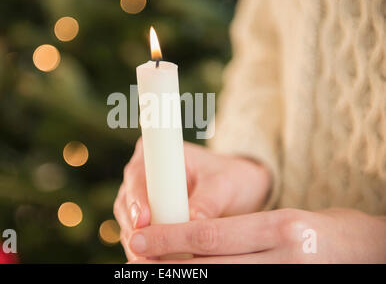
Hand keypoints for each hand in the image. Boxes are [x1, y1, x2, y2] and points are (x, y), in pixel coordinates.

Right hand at [113, 138, 270, 260]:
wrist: (237, 191)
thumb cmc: (231, 179)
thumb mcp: (224, 185)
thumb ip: (208, 201)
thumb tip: (193, 219)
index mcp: (158, 154)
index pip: (138, 176)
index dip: (137, 198)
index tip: (143, 219)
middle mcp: (144, 174)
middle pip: (127, 202)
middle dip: (135, 228)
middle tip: (146, 250)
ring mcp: (143, 198)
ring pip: (129, 223)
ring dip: (139, 242)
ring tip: (153, 259)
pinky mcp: (148, 219)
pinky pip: (140, 237)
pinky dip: (147, 249)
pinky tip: (157, 261)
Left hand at [128, 208, 385, 262]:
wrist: (361, 251)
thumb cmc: (314, 231)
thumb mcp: (279, 220)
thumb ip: (236, 229)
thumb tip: (188, 232)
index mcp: (280, 228)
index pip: (212, 235)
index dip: (170, 238)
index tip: (140, 237)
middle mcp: (284, 258)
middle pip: (210, 264)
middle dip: (168, 264)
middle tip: (137, 257)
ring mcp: (286, 279)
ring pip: (220, 279)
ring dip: (183, 276)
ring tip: (156, 269)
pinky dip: (210, 283)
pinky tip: (188, 276)